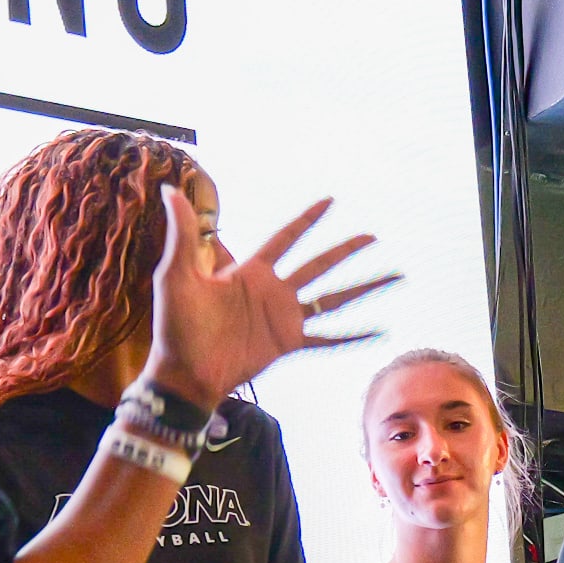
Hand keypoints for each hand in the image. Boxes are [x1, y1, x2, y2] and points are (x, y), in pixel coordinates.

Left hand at [140, 183, 397, 406]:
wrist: (184, 373)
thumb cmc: (176, 325)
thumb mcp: (177, 273)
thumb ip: (183, 233)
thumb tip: (171, 189)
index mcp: (251, 271)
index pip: (286, 238)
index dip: (308, 220)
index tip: (331, 202)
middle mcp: (274, 292)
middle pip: (319, 265)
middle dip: (346, 251)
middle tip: (372, 238)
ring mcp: (284, 319)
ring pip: (333, 298)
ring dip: (363, 287)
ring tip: (392, 277)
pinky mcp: (289, 344)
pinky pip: (328, 338)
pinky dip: (354, 335)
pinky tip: (379, 331)